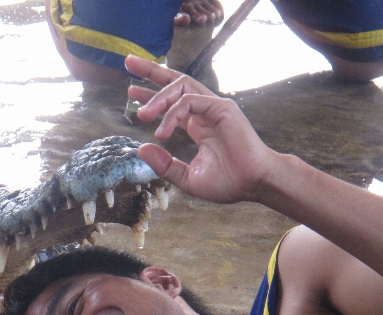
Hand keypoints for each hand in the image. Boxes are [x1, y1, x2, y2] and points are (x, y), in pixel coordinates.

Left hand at [124, 56, 278, 204]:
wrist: (253, 184)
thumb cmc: (228, 182)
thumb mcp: (187, 178)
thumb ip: (164, 165)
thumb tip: (141, 150)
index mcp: (198, 125)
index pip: (171, 103)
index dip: (151, 96)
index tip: (132, 92)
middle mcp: (205, 112)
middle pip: (175, 82)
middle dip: (151, 71)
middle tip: (129, 63)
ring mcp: (214, 107)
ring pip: (181, 87)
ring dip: (158, 96)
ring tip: (140, 113)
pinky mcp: (222, 108)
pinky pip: (191, 101)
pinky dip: (172, 113)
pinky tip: (162, 130)